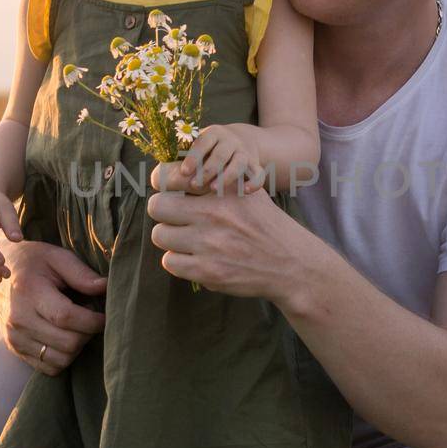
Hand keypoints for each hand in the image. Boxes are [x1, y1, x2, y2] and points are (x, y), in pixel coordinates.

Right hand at [0, 239, 106, 374]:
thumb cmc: (32, 262)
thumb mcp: (56, 257)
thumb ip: (81, 273)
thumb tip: (105, 287)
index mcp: (29, 292)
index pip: (67, 317)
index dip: (93, 320)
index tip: (104, 315)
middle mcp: (18, 319)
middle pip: (68, 343)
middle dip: (88, 333)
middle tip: (90, 317)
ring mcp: (15, 338)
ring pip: (61, 360)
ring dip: (78, 347)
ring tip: (77, 326)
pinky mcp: (15, 349)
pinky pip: (49, 368)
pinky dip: (64, 357)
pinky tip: (65, 336)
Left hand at [146, 183, 307, 298]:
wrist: (290, 263)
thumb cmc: (263, 223)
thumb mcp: (246, 191)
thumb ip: (215, 180)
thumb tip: (173, 175)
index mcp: (222, 188)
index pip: (169, 176)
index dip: (162, 182)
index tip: (169, 190)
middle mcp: (214, 213)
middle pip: (156, 206)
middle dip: (163, 211)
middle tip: (174, 217)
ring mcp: (209, 244)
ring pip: (160, 235)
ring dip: (170, 238)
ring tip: (187, 239)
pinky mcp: (207, 271)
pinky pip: (169, 262)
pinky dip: (179, 261)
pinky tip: (194, 257)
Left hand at [174, 124, 266, 195]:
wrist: (243, 141)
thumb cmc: (210, 150)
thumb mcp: (198, 148)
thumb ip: (181, 160)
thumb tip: (158, 178)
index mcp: (212, 134)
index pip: (203, 142)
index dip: (194, 157)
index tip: (184, 172)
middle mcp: (230, 141)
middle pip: (221, 153)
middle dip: (208, 170)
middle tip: (195, 185)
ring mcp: (244, 152)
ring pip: (239, 162)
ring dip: (227, 176)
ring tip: (214, 190)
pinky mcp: (255, 165)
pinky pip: (258, 173)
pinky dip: (254, 182)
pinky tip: (245, 191)